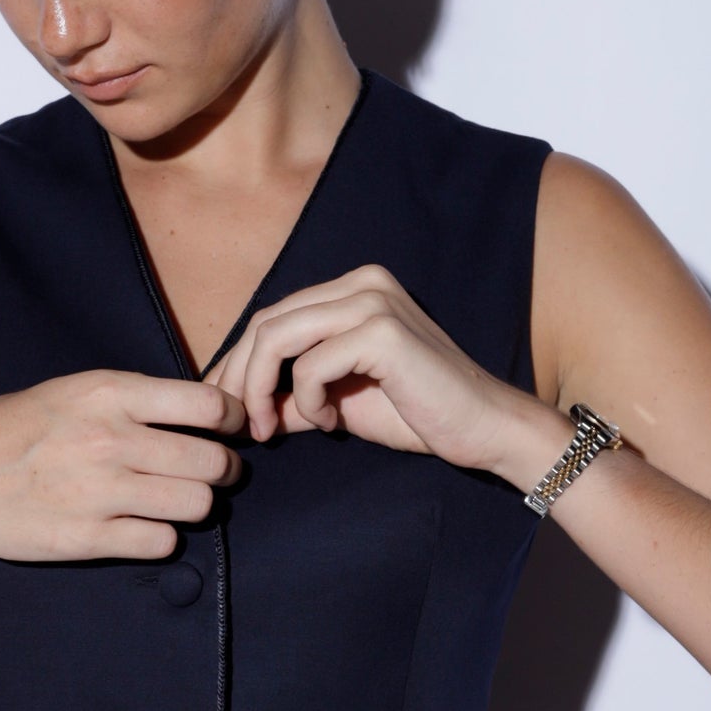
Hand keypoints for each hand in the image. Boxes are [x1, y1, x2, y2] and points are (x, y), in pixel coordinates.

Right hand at [0, 371, 244, 562]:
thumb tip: (196, 411)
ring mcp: (100, 493)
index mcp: (107, 393)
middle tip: (214, 472)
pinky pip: (162, 542)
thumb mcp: (68, 392)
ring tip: (178, 501)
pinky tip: (142, 526)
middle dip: (223, 469)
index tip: (228, 429)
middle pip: (213, 461)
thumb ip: (128, 400)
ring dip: (197, 505)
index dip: (230, 419)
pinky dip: (161, 536)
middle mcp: (110, 440)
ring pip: (197, 504)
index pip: (207, 404)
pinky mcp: (88, 538)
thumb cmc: (7, 430)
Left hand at [209, 266, 557, 477]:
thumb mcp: (339, 402)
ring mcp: (373, 301)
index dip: (238, 363)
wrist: (482, 428)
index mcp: (353, 288)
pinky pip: (309, 366)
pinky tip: (330, 422)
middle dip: (239, 378)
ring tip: (271, 428)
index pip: (272, 316)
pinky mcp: (382, 332)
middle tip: (242, 425)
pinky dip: (306, 401)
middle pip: (265, 322)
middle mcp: (361, 282)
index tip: (228, 409)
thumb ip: (291, 398)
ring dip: (259, 389)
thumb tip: (238, 409)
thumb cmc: (417, 413)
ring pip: (276, 337)